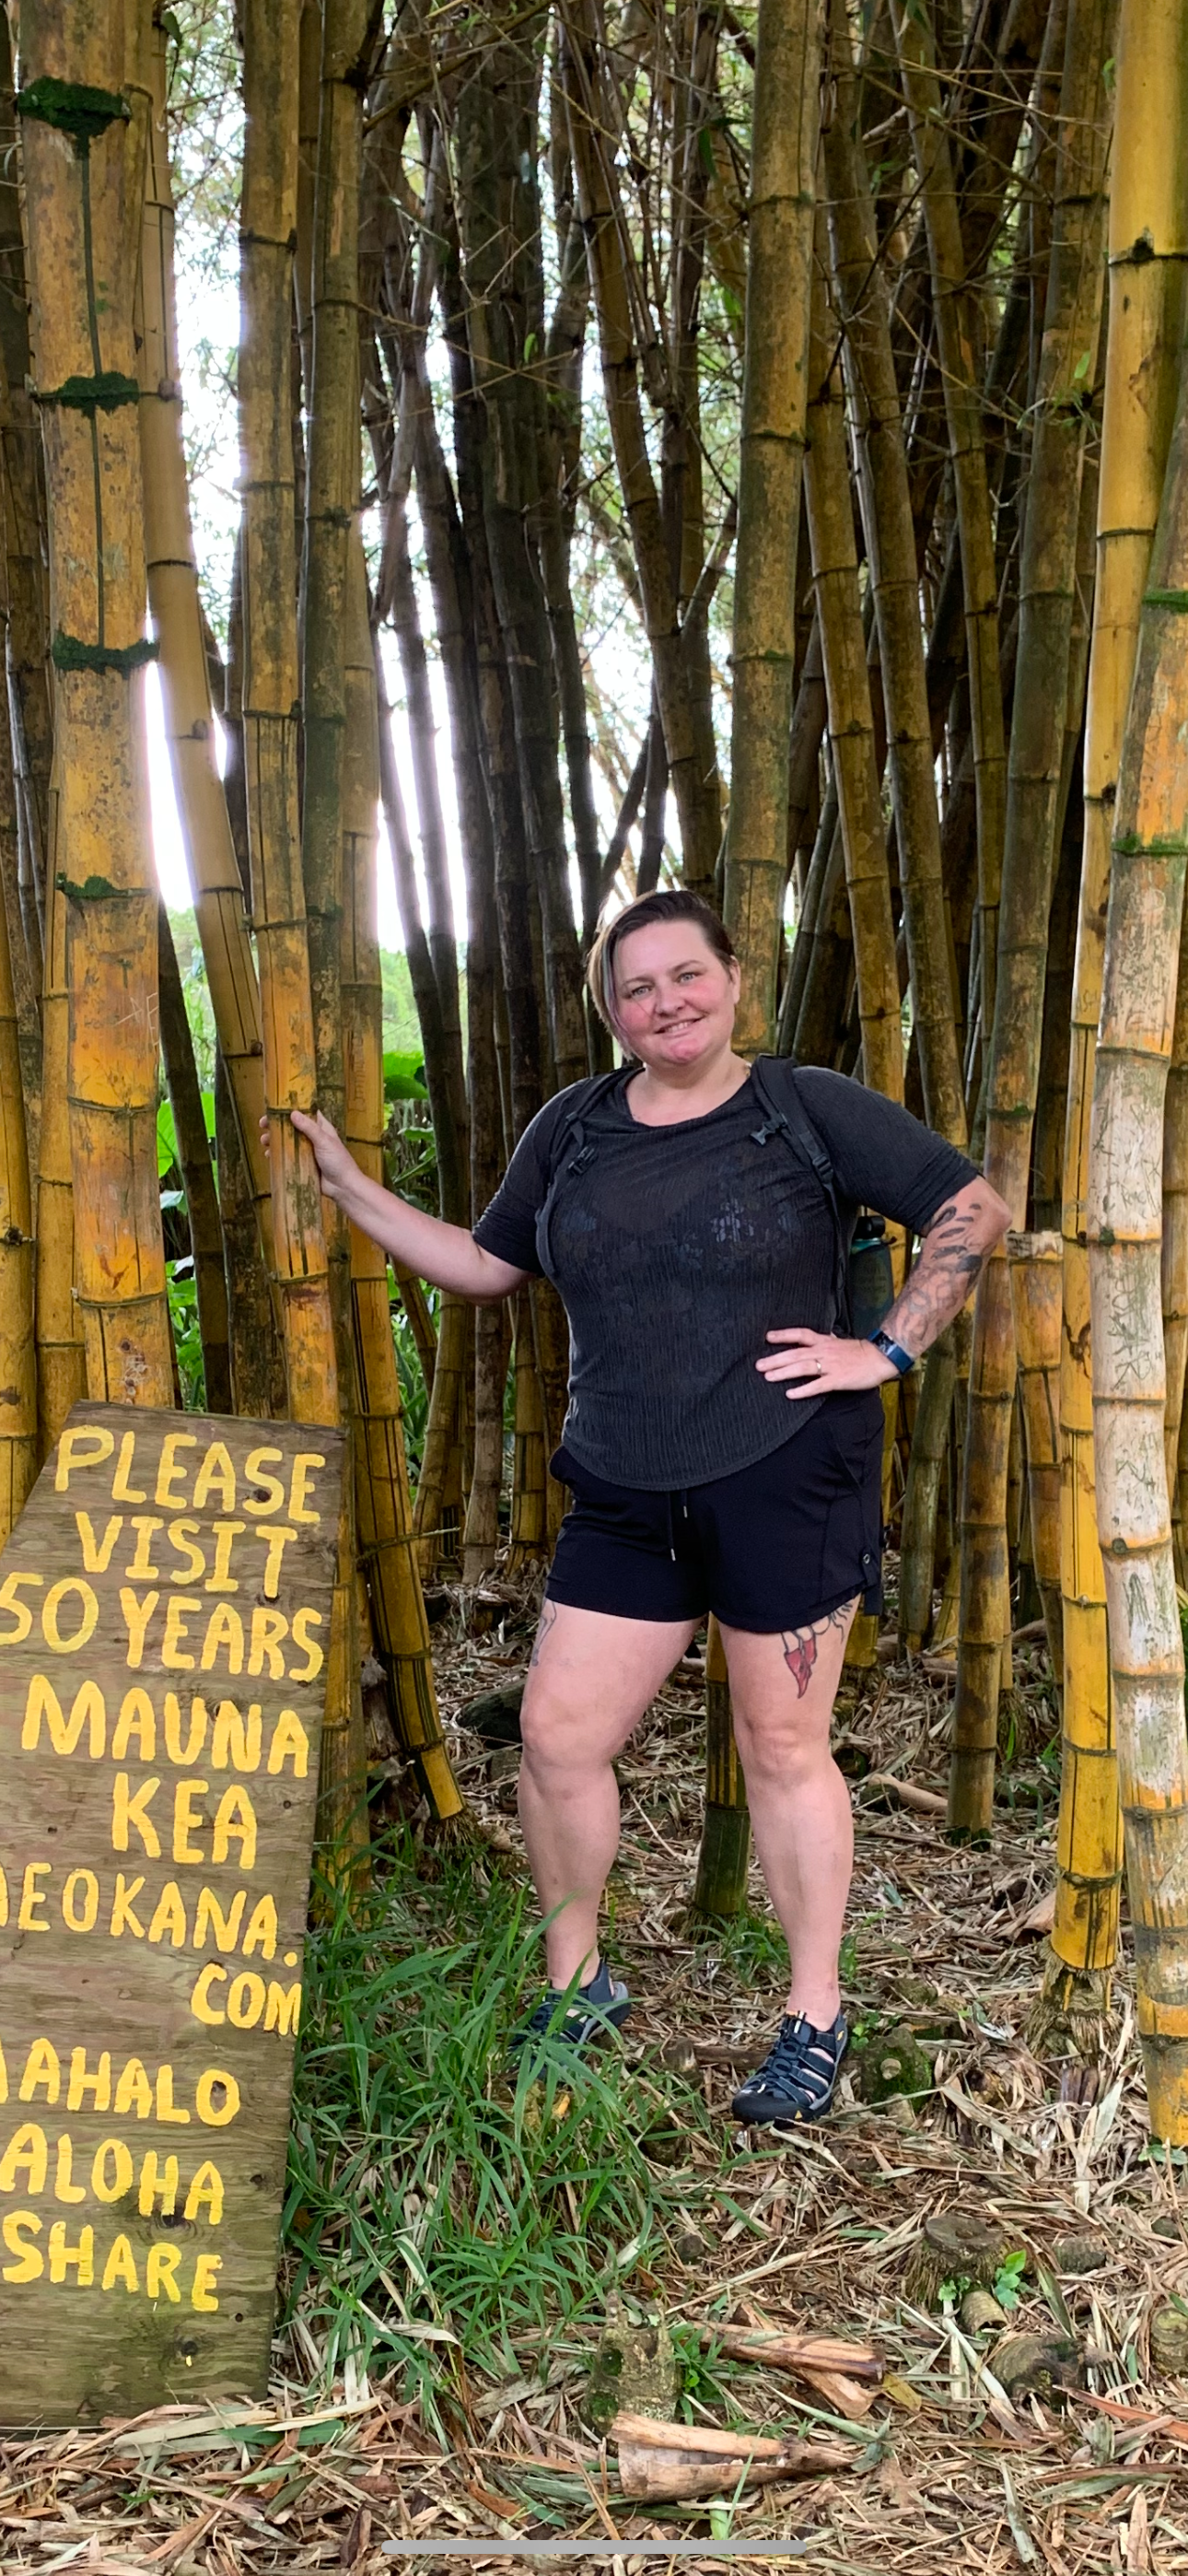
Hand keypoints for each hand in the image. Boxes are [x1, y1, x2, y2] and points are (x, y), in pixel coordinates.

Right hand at [258, 1106, 359, 1204]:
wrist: (343, 1187)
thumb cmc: (338, 1161)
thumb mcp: (324, 1141)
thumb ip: (309, 1128)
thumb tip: (293, 1114)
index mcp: (321, 1128)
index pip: (304, 1113)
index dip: (290, 1109)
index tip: (274, 1108)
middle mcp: (313, 1138)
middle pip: (292, 1127)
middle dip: (277, 1125)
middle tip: (263, 1125)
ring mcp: (307, 1152)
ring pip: (288, 1142)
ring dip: (275, 1140)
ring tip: (264, 1141)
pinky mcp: (303, 1164)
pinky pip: (288, 1157)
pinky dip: (278, 1155)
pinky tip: (269, 1155)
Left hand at [756, 1326, 899, 1399]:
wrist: (881, 1357)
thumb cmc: (861, 1351)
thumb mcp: (841, 1341)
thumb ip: (828, 1340)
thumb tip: (820, 1336)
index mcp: (824, 1342)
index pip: (800, 1335)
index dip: (783, 1335)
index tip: (768, 1337)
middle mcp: (824, 1352)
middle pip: (795, 1354)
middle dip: (775, 1359)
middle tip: (758, 1365)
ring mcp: (830, 1366)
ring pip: (802, 1368)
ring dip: (783, 1373)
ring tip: (768, 1377)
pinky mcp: (837, 1380)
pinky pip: (817, 1386)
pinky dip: (803, 1390)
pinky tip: (790, 1394)